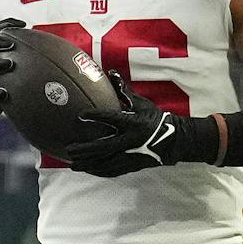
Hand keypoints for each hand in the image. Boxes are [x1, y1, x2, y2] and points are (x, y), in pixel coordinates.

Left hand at [67, 83, 194, 177]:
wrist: (173, 140)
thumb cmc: (154, 118)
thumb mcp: (141, 104)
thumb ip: (124, 92)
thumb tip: (111, 73)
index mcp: (134, 123)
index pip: (113, 118)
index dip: (97, 116)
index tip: (81, 114)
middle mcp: (131, 140)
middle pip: (104, 147)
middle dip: (86, 149)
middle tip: (69, 149)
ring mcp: (131, 155)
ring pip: (106, 163)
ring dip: (88, 164)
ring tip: (72, 164)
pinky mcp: (132, 166)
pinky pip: (113, 171)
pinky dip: (99, 171)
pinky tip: (87, 170)